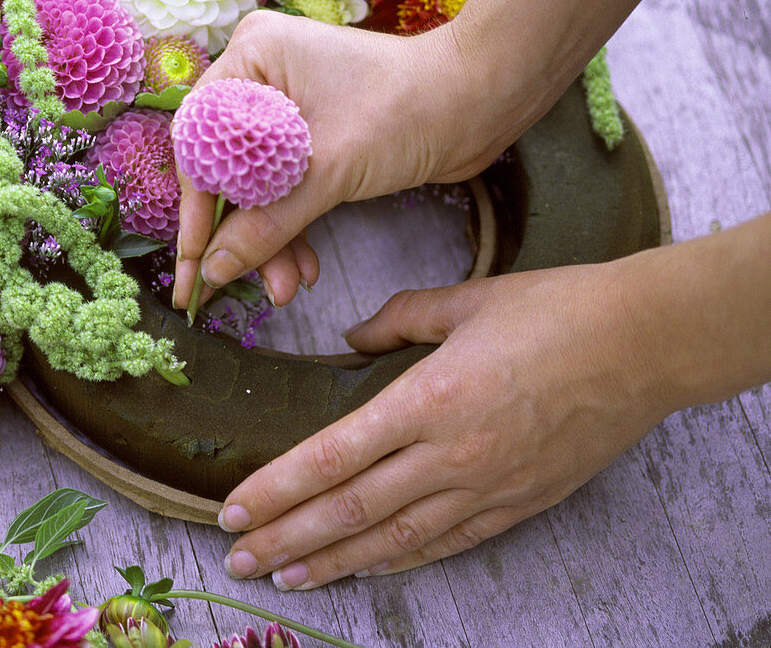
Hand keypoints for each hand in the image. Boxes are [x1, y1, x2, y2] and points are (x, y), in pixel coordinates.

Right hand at [172, 10, 524, 309]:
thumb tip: (213, 271)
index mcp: (251, 58)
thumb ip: (266, 224)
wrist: (483, 100)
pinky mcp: (314, 135)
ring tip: (286, 290)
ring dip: (269, 242)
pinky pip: (284, 188)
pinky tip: (305, 269)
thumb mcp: (327, 172)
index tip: (193, 268)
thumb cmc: (408, 111)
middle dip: (237, 236)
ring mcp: (287, 106)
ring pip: (256, 187)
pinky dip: (292, 229)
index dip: (195, 212)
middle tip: (222, 295)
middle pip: (225, 170)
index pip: (199, 144)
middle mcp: (260, 77)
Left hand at [215, 259, 677, 588]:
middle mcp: (451, 455)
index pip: (332, 457)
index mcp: (429, 399)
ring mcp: (487, 488)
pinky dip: (399, 559)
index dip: (276, 490)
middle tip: (238, 558)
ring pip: (393, 539)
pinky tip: (365, 566)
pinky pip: (447, 544)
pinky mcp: (518, 504)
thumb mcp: (464, 300)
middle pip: (349, 510)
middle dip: (286, 538)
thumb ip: (396, 320)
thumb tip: (352, 339)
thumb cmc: (555, 312)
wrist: (644, 345)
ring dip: (332, 561)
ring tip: (286, 576)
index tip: (232, 510)